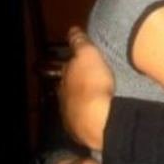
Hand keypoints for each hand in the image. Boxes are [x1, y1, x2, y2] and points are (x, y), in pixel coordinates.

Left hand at [59, 26, 113, 149]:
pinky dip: (91, 116)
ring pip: (77, 106)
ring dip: (86, 102)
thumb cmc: (93, 84)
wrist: (98, 120)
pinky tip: (99, 116)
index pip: (68, 69)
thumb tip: (72, 30)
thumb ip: (79, 43)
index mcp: (65, 80)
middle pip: (71, 89)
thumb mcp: (88, 55)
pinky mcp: (81, 133)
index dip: (75, 64)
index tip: (83, 61)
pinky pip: (85, 121)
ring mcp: (71, 118)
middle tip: (93, 79)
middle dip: (80, 85)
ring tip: (99, 98)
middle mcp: (64, 100)